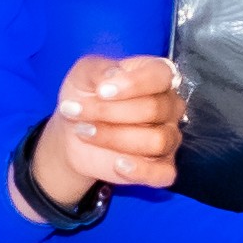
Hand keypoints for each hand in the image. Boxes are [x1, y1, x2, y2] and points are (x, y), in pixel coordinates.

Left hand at [29, 56, 182, 210]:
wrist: (73, 132)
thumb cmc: (85, 96)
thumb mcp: (83, 74)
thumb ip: (99, 70)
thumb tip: (114, 76)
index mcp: (158, 77)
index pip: (162, 75)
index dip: (134, 84)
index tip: (101, 91)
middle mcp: (170, 106)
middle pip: (155, 109)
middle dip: (111, 112)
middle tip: (77, 112)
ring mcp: (168, 137)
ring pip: (157, 140)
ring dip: (116, 138)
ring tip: (84, 132)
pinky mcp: (161, 166)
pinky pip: (164, 173)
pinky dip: (142, 171)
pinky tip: (118, 164)